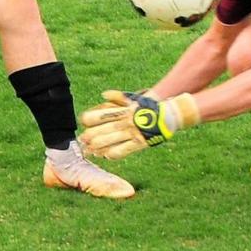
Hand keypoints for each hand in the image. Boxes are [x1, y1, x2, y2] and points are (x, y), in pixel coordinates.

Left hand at [79, 90, 199, 159]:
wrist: (168, 115)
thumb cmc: (148, 107)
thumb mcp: (133, 99)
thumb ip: (117, 97)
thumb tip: (102, 95)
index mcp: (122, 110)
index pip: (101, 114)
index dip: (90, 119)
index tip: (83, 123)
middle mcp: (125, 121)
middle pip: (103, 129)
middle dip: (90, 135)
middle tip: (81, 140)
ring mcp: (132, 132)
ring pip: (111, 141)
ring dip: (98, 146)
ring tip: (89, 150)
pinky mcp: (140, 143)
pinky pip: (124, 150)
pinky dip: (113, 153)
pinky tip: (106, 156)